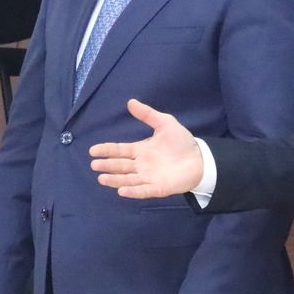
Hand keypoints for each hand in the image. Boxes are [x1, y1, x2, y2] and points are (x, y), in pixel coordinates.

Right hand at [89, 100, 203, 197]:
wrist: (200, 158)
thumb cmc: (181, 142)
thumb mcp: (165, 123)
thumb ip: (148, 114)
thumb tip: (130, 102)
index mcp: (140, 150)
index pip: (120, 150)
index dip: (107, 150)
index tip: (93, 150)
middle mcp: (141, 165)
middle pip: (120, 166)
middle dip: (107, 165)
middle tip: (94, 165)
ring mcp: (148, 178)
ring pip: (128, 179)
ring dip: (115, 180)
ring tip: (102, 178)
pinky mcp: (158, 188)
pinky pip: (143, 191)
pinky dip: (132, 191)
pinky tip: (121, 190)